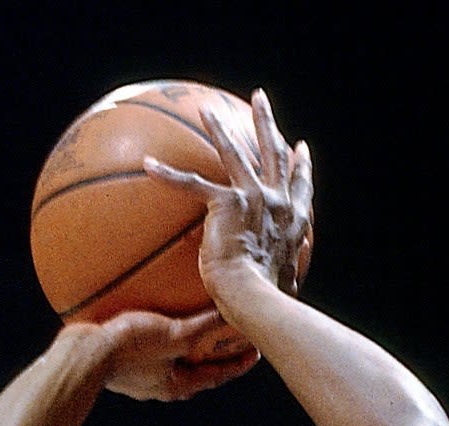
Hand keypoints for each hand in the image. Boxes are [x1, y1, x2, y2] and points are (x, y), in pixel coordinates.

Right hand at [82, 309, 254, 402]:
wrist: (84, 356)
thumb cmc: (128, 348)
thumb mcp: (173, 335)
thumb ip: (201, 328)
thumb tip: (229, 315)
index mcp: (178, 385)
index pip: (217, 375)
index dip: (237, 364)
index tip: (254, 354)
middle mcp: (163, 387)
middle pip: (198, 373)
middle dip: (215, 360)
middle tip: (231, 345)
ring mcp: (144, 380)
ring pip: (175, 367)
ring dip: (189, 355)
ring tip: (197, 337)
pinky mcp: (126, 367)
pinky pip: (154, 357)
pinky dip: (165, 346)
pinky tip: (158, 331)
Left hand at [142, 88, 313, 311]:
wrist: (258, 300)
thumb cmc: (269, 304)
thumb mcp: (282, 287)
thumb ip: (277, 279)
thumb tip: (271, 297)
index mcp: (293, 221)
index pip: (299, 185)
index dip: (299, 165)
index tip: (299, 147)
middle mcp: (277, 202)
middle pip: (271, 152)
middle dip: (265, 122)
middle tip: (258, 99)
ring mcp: (254, 197)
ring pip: (234, 153)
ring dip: (219, 128)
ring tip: (207, 110)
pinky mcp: (227, 203)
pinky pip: (191, 184)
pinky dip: (168, 175)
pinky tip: (149, 164)